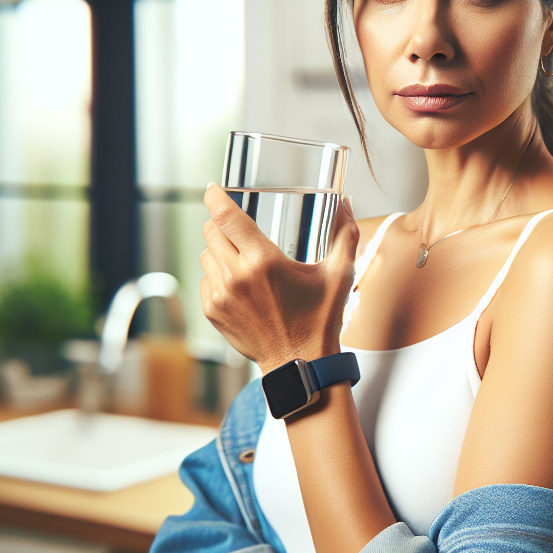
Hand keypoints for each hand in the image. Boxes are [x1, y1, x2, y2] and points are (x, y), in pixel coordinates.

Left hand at [199, 185, 358, 371]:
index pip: (226, 217)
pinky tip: (239, 283)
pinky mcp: (213, 312)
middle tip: (236, 226)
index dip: (215, 197)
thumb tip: (347, 204)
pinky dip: (217, 275)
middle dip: (221, 223)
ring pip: (206, 255)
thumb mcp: (339, 275)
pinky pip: (206, 280)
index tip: (212, 188)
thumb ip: (345, 235)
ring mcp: (221, 296)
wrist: (300, 363)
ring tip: (243, 259)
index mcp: (264, 262)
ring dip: (219, 250)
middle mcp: (237, 277)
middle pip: (211, 232)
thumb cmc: (320, 320)